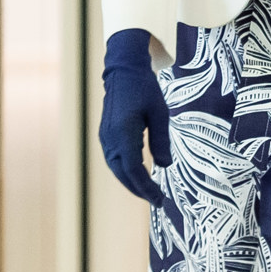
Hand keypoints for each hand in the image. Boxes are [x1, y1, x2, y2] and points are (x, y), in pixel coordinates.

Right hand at [98, 28, 172, 203]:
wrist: (124, 70)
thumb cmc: (145, 88)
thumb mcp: (160, 113)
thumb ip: (161, 140)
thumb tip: (165, 166)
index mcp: (123, 134)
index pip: (134, 170)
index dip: (146, 187)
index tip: (160, 199)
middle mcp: (110, 139)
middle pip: (123, 174)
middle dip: (139, 190)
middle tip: (157, 200)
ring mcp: (105, 137)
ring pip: (117, 169)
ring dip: (131, 182)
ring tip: (149, 192)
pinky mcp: (106, 135)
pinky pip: (114, 160)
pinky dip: (126, 171)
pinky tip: (138, 174)